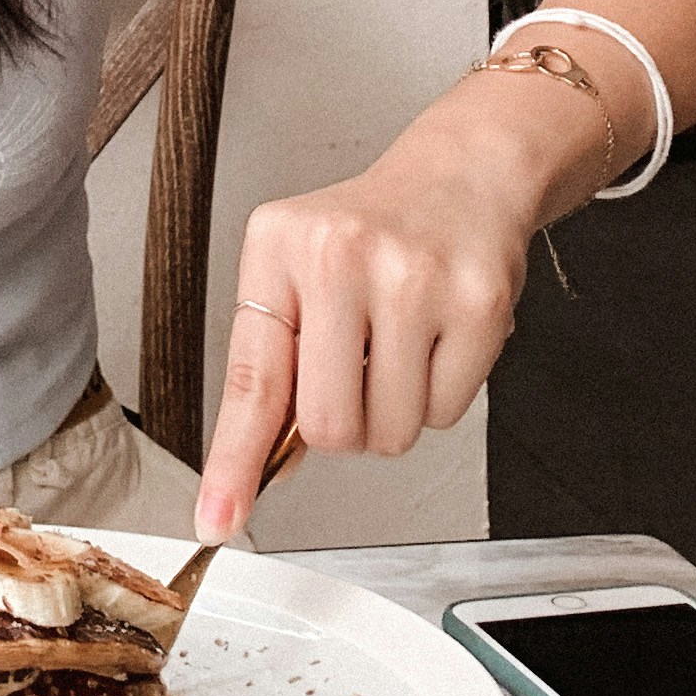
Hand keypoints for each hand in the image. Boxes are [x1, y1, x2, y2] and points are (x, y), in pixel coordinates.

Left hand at [192, 148, 530, 541]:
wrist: (461, 176)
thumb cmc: (371, 235)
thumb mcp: (298, 270)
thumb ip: (276, 363)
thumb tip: (265, 465)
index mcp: (278, 247)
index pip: (251, 380)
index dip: (234, 462)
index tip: (217, 519)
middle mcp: (339, 255)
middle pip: (330, 427)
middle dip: (346, 426)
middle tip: (359, 371)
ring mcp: (413, 278)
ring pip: (392, 431)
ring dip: (395, 412)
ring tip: (400, 343)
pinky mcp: (478, 304)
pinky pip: (447, 415)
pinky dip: (442, 395)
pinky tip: (438, 338)